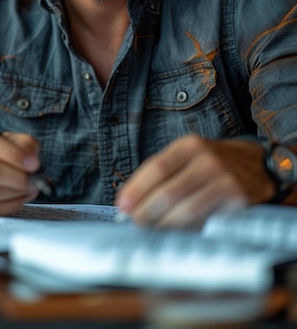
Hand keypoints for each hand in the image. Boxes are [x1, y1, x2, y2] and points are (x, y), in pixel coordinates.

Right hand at [0, 127, 40, 215]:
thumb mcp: (1, 139)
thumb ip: (20, 142)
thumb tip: (33, 160)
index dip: (13, 154)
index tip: (34, 163)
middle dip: (18, 177)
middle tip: (35, 180)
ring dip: (16, 193)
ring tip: (30, 189)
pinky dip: (9, 206)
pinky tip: (19, 199)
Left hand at [115, 135, 275, 227]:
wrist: (255, 163)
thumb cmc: (209, 162)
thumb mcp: (186, 156)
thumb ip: (160, 174)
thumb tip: (130, 201)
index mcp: (188, 145)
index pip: (156, 168)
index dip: (136, 189)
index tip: (122, 206)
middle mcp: (206, 159)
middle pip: (168, 191)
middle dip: (146, 212)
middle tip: (134, 223)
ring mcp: (223, 179)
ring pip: (185, 209)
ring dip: (163, 224)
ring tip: (150, 230)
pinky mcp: (235, 199)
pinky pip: (205, 219)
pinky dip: (186, 228)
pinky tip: (174, 231)